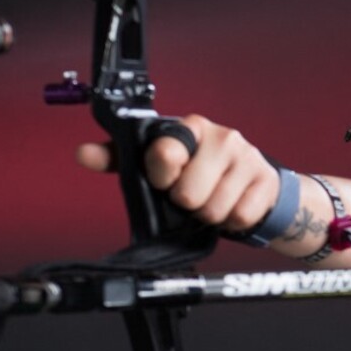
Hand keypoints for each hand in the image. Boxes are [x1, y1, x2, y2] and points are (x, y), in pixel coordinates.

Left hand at [77, 115, 278, 230]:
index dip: (162, 177)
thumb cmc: (203, 173)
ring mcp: (247, 158)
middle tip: (194, 196)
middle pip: (188, 193)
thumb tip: (84, 153)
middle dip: (188, 204)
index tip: (167, 180)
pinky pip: (238, 216)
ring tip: (214, 201)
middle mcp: (221, 137)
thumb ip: (122, 158)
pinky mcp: (266, 181)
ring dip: (210, 216)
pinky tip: (233, 207)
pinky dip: (233, 222)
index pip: (164, 153)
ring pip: (213, 209)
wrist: (258, 186)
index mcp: (190, 129)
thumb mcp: (162, 163)